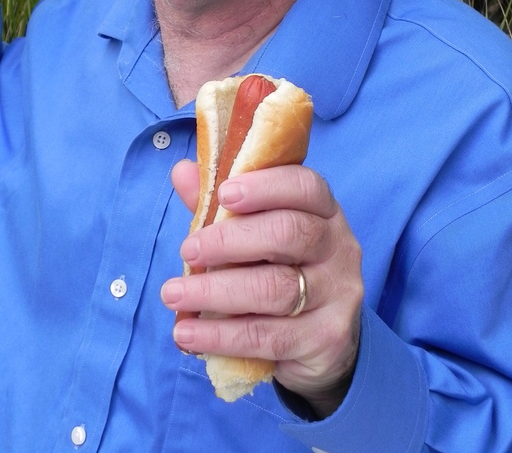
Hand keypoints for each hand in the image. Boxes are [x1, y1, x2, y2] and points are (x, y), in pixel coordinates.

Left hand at [162, 160, 363, 416]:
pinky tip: (186, 333)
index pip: (305, 186)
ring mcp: (338, 295)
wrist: (323, 340)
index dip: (264, 187)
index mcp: (323, 210)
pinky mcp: (327, 339)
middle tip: (187, 250)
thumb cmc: (279, 268)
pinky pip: (269, 336)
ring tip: (172, 294)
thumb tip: (182, 171)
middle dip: (231, 240)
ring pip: (276, 289)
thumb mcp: (254, 232)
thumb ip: (222, 205)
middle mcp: (339, 247)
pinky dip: (222, 335)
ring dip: (216, 291)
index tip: (223, 194)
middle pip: (290, 233)